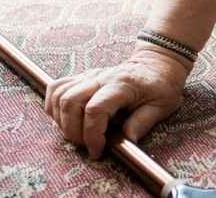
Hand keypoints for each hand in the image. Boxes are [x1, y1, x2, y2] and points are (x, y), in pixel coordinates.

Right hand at [44, 46, 189, 158]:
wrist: (156, 64)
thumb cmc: (161, 86)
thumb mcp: (163, 106)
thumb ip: (143, 123)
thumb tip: (126, 142)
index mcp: (123, 85)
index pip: (95, 109)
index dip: (92, 134)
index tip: (97, 150)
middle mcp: (102, 78)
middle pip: (70, 101)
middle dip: (72, 130)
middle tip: (87, 145)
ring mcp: (90, 76)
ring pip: (60, 94)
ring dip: (61, 119)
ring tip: (77, 134)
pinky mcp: (82, 77)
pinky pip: (57, 87)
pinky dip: (53, 105)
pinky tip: (64, 119)